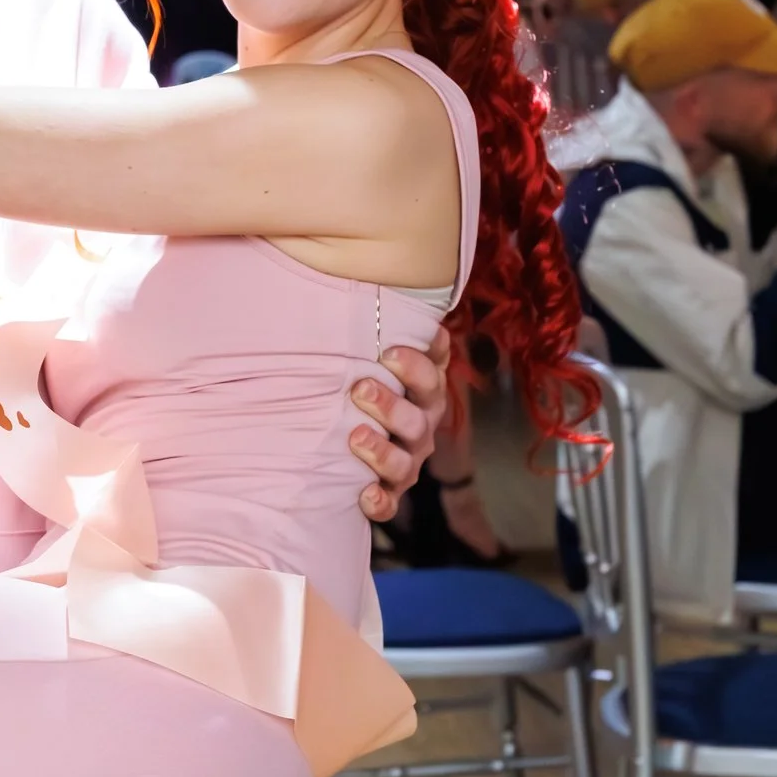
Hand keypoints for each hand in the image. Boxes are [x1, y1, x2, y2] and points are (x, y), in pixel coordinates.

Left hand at [350, 326, 453, 520]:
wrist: (344, 441)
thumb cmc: (360, 383)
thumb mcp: (367, 352)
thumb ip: (373, 323)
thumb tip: (360, 273)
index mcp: (421, 389)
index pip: (432, 373)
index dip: (418, 363)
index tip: (390, 351)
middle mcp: (420, 425)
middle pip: (419, 416)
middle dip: (392, 403)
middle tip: (360, 387)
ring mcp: (407, 461)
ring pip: (406, 461)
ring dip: (384, 451)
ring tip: (356, 437)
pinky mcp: (387, 493)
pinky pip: (389, 503)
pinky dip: (378, 501)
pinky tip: (363, 496)